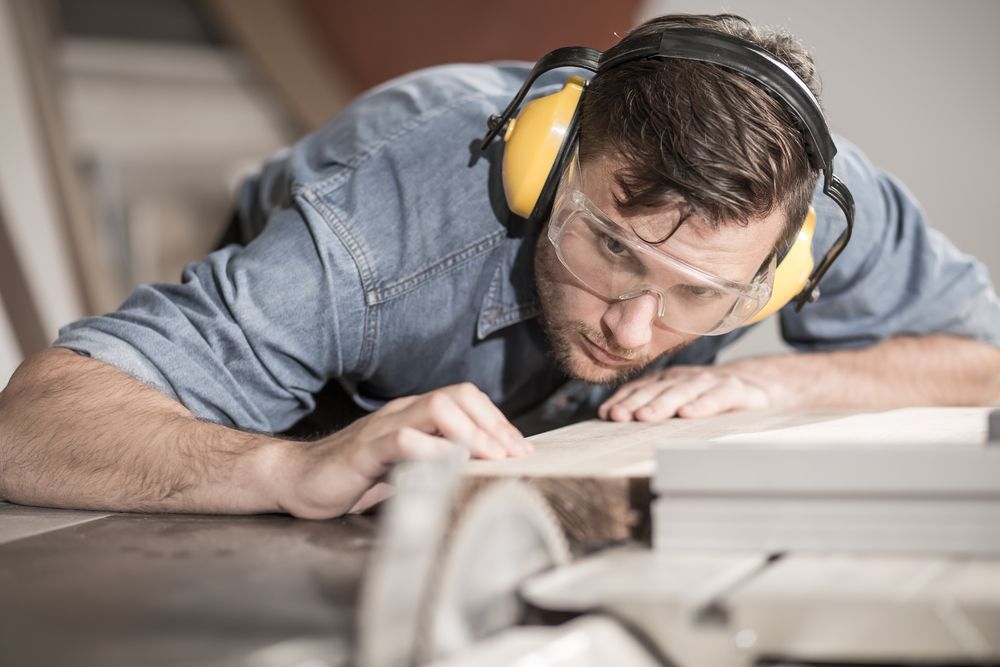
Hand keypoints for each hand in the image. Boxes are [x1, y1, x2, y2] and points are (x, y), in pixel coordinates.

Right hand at [275, 383, 528, 517]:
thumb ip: (439, 464)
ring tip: (491, 459)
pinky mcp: (365, 449)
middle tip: (515, 456)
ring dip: (472, 433)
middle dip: (494, 424)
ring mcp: (384, 426)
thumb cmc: (353, 478)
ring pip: (438, 408)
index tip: (521, 451)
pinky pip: (404, 439)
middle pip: (459, 395)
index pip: (466, 399)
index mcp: (415, 413)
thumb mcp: (405, 470)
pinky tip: (450, 468)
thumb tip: (485, 473)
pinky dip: (434, 451)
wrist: (297, 481)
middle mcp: (403, 412)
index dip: (498, 421)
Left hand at [598, 364, 770, 422]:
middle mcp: (685, 377)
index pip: (640, 389)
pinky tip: (688, 414)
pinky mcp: (734, 389)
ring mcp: (709, 381)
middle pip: (656, 390)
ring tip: (646, 417)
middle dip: (635, 403)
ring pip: (682, 391)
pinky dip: (702, 405)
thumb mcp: (678, 400)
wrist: (756, 385)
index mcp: (668, 380)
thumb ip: (649, 405)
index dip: (622, 400)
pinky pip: (717, 397)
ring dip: (662, 404)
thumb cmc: (707, 397)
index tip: (606, 414)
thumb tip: (609, 416)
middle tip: (618, 416)